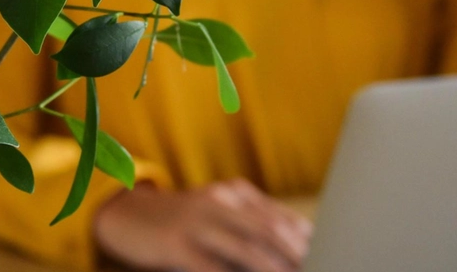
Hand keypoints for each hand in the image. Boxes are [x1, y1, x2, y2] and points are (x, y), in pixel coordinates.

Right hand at [93, 180, 311, 271]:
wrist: (125, 214)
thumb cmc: (181, 222)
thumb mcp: (217, 215)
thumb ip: (250, 226)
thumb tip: (298, 247)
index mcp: (235, 192)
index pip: (282, 219)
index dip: (309, 242)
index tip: (331, 257)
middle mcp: (220, 200)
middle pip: (271, 231)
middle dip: (300, 257)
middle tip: (321, 269)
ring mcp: (198, 220)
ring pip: (248, 249)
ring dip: (275, 271)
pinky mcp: (177, 244)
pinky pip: (213, 269)